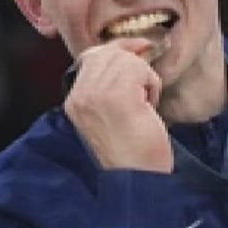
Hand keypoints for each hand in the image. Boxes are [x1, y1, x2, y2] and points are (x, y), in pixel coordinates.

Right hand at [63, 38, 172, 172]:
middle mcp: (80, 95)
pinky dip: (152, 85)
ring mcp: (96, 94)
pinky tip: (149, 107)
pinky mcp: (117, 96)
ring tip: (145, 104)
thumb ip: (109, 87)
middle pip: (109, 52)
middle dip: (134, 63)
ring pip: (126, 59)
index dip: (117, 48)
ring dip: (145, 78)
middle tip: (146, 89)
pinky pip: (141, 70)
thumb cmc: (132, 151)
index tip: (139, 51)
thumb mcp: (111, 115)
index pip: (91, 56)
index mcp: (74, 100)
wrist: (137, 178)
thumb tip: (131, 52)